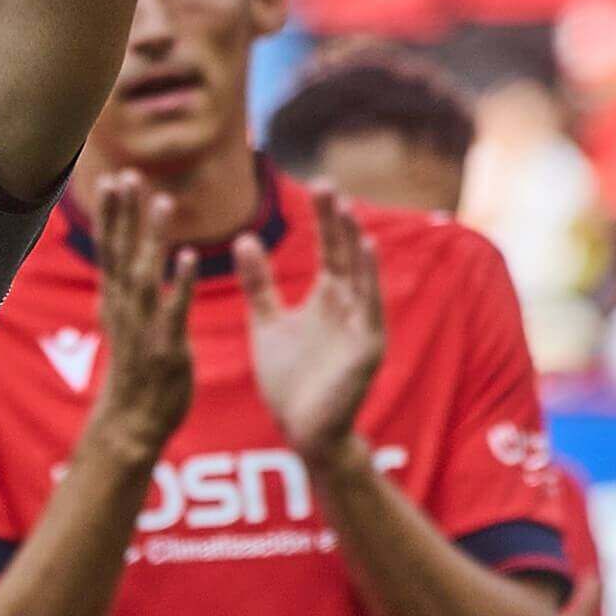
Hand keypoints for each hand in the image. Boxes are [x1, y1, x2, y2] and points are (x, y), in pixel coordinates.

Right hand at [89, 173, 196, 461]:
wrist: (132, 424)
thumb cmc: (134, 370)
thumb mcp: (122, 321)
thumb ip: (123, 286)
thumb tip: (121, 255)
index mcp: (114, 300)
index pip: (109, 249)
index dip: (111, 214)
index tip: (112, 178)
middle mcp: (124, 308)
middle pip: (119, 252)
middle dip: (124, 214)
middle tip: (126, 174)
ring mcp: (144, 327)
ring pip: (144, 274)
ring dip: (152, 237)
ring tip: (163, 201)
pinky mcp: (167, 348)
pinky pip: (174, 310)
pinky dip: (178, 282)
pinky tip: (189, 256)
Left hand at [234, 186, 384, 464]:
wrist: (302, 431)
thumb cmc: (289, 381)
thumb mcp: (267, 323)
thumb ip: (259, 284)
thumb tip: (246, 238)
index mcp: (327, 300)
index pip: (329, 250)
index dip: (325, 219)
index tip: (317, 185)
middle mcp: (348, 307)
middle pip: (344, 255)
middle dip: (337, 221)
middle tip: (328, 183)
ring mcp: (361, 326)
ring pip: (359, 276)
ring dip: (354, 243)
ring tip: (346, 209)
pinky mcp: (368, 348)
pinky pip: (370, 307)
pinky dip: (369, 279)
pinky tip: (367, 250)